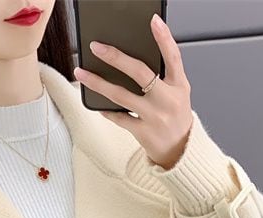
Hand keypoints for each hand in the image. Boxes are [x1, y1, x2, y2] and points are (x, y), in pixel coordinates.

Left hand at [73, 13, 193, 170]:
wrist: (181, 151)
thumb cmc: (176, 118)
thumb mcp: (179, 93)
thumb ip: (164, 75)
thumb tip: (134, 57)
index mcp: (179, 86)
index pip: (173, 57)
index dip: (164, 38)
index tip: (153, 21)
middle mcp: (167, 100)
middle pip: (140, 73)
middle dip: (116, 57)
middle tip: (97, 47)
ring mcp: (154, 117)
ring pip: (121, 95)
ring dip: (98, 83)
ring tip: (81, 73)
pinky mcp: (143, 133)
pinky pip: (119, 118)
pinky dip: (107, 110)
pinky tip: (96, 103)